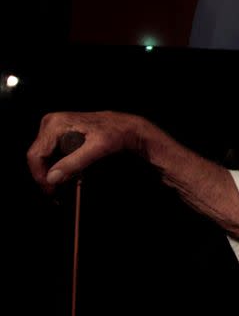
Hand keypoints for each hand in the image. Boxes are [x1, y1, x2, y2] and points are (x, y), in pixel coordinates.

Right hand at [27, 111, 146, 193]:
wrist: (126, 126)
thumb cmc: (116, 133)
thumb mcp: (98, 149)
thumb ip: (74, 163)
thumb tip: (52, 178)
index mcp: (56, 124)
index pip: (36, 155)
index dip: (40, 176)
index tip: (51, 191)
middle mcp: (51, 122)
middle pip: (37, 157)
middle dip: (46, 176)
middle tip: (58, 193)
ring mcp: (54, 127)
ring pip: (43, 157)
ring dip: (52, 173)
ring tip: (64, 186)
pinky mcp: (58, 133)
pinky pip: (51, 154)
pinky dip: (57, 166)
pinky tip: (67, 174)